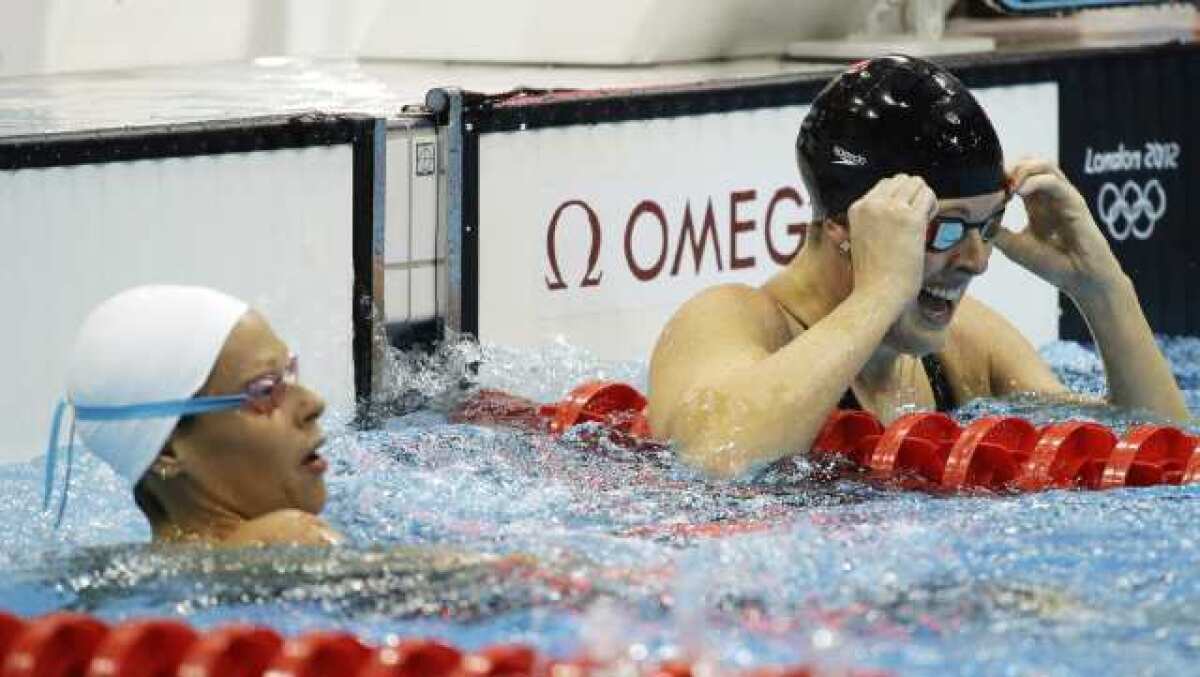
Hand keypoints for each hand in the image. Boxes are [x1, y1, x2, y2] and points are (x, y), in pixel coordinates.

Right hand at [846, 174, 935, 303]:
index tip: (902, 217)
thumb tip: (897, 206)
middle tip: (915, 218)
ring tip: (921, 222)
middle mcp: (871, 204)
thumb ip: (874, 219)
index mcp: (857, 208)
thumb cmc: (873, 274)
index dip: (899, 198)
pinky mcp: (910, 218)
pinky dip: (932, 207)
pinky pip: (928, 196)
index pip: (885, 184)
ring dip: (923, 199)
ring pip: (916, 183)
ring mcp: (890, 209)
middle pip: (901, 179)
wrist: (877, 293)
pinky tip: (926, 224)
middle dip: (912, 195)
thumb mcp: (862, 238)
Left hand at [994, 158, 1125, 299]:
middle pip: (1029, 162)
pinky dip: (1034, 181)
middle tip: (994, 183)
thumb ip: (996, 230)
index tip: (983, 188)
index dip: (1000, 176)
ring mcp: (1062, 196)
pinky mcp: (1074, 201)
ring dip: (1021, 169)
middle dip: (1009, 167)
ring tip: (1006, 187)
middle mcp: (1049, 195)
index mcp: (1035, 203)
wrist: (1080, 279)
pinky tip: (1019, 192)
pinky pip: (1054, 181)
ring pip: (1043, 165)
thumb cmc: (1052, 264)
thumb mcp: (1014, 246)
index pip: (1017, 174)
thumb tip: (974, 221)